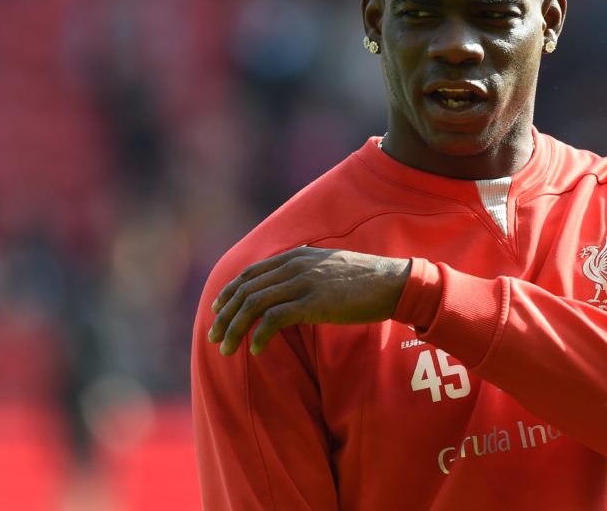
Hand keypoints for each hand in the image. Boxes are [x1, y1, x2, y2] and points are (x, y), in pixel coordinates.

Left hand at [208, 246, 411, 355]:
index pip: (251, 273)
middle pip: (247, 289)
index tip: (218, 310)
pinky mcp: (312, 303)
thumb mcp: (329, 267)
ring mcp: (303, 283)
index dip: (229, 292)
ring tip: (227, 348)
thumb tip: (291, 284)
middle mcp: (295, 266)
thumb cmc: (364, 279)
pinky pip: (274, 319)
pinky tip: (256, 350)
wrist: (391, 283)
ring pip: (254, 304)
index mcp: (296, 256)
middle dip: (225, 315)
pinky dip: (259, 336)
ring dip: (235, 328)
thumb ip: (307, 270)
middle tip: (214, 336)